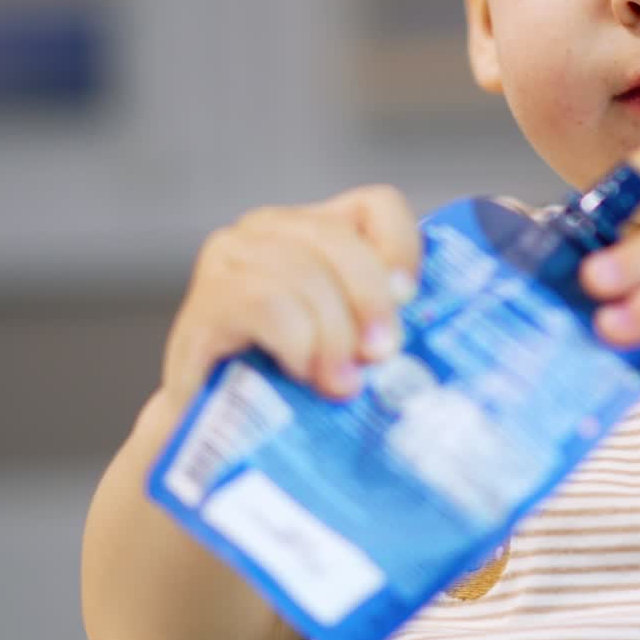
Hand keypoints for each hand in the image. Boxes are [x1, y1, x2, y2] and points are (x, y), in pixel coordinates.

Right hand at [162, 185, 419, 410]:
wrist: (208, 434)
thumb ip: (384, 319)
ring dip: (333, 335)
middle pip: (339, 240)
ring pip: (305, 275)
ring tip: (341, 382)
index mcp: (316, 228)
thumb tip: (435, 313)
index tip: (410, 297)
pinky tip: (300, 371)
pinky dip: (296, 342)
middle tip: (382, 354)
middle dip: (370, 300)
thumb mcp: (348, 339)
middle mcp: (269, 229)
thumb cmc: (290, 381)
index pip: (377, 204)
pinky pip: (267, 305)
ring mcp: (230, 259)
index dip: (401, 246)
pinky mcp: (204, 302)